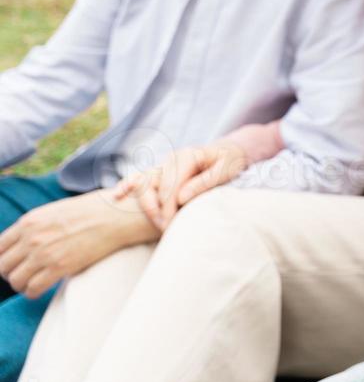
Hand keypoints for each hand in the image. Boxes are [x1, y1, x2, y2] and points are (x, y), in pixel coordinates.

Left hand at [0, 191, 156, 297]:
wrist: (117, 216)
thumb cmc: (93, 211)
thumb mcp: (57, 211)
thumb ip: (37, 226)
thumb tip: (27, 242)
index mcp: (29, 221)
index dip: (5, 259)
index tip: (14, 264)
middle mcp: (31, 238)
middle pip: (3, 266)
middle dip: (12, 273)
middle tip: (25, 274)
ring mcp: (44, 253)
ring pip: (15, 280)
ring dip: (22, 284)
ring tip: (33, 283)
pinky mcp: (59, 267)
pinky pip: (32, 288)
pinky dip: (33, 292)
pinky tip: (41, 289)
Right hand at [111, 140, 248, 230]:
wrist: (229, 152)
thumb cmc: (229, 162)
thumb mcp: (225, 171)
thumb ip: (204, 182)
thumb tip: (181, 198)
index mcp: (187, 156)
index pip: (171, 185)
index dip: (169, 207)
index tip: (170, 225)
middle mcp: (172, 159)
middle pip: (156, 188)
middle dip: (159, 211)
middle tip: (166, 229)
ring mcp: (164, 165)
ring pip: (145, 184)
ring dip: (146, 205)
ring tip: (156, 223)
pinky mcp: (161, 172)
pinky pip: (140, 178)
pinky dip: (127, 185)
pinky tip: (116, 196)